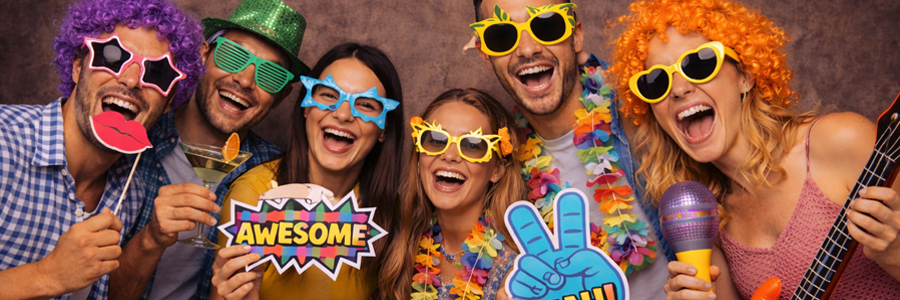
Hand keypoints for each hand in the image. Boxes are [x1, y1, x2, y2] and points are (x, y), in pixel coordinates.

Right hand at [38, 208, 122, 293]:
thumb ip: (92, 222)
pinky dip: (110, 265)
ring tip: (101, 256)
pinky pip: (115, 264)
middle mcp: (86, 241)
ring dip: (112, 254)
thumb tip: (108, 210)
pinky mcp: (96, 269)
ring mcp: (91, 256)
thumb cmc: (63, 253)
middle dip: (112, 241)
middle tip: (104, 245)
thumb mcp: (73, 233)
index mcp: (80, 229)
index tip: (116, 228)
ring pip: (117, 250)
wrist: (52, 275)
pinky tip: (99, 264)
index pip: (108, 218)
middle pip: (115, 236)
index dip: (116, 222)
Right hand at [146, 183, 217, 247]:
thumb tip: (211, 198)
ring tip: (212, 220)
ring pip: (188, 212)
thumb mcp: (176, 202)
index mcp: (166, 191)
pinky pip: (185, 224)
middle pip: (189, 199)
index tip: (213, 197)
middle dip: (206, 204)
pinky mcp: (164, 226)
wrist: (156, 233)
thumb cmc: (171, 215)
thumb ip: (189, 197)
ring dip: (204, 216)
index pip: (187, 187)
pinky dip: (193, 225)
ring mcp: (161, 214)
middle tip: (216, 209)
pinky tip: (195, 225)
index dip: (203, 191)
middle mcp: (161, 200)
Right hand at [212, 245, 263, 299]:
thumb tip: (257, 251)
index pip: (222, 254)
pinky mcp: (230, 298)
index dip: (235, 249)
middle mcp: (217, 278)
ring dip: (251, 274)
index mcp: (219, 267)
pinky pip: (243, 289)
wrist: (248, 298)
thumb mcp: (248, 268)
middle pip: (229, 265)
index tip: (248, 247)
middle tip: (256, 257)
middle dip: (245, 259)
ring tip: (257, 274)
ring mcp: (222, 289)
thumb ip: (250, 260)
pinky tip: (252, 284)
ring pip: (237, 278)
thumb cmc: (247, 282)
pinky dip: (250, 285)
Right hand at [505, 190, 626, 299]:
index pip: (570, 227)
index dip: (569, 212)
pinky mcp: (527, 294)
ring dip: (540, 270)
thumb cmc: (601, 295)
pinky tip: (542, 291)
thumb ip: (585, 258)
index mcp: (575, 253)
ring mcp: (539, 278)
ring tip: (556, 283)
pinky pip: (515, 282)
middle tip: (518, 208)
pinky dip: (529, 285)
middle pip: (534, 235)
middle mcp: (554, 262)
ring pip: (524, 260)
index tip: (569, 197)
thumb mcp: (602, 272)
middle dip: (524, 220)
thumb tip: (560, 262)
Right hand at [663, 261, 720, 299]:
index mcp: (675, 274)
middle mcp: (670, 284)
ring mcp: (671, 296)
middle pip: (679, 280)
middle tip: (708, 286)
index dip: (683, 267)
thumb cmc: (699, 289)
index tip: (695, 271)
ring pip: (682, 295)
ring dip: (699, 295)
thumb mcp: (705, 280)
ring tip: (712, 296)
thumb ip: (710, 274)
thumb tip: (715, 270)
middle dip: (696, 282)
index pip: (673, 266)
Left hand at [847, 187, 899, 267]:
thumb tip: (861, 191)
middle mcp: (897, 222)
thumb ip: (878, 201)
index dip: (873, 191)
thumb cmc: (883, 224)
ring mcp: (889, 235)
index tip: (862, 192)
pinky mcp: (879, 246)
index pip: (890, 195)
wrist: (891, 250)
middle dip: (859, 203)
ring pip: (866, 221)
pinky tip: (850, 224)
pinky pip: (860, 235)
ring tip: (850, 213)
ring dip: (853, 215)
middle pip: (875, 207)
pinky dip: (851, 227)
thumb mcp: (887, 211)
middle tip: (853, 204)